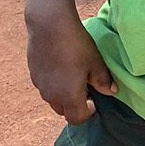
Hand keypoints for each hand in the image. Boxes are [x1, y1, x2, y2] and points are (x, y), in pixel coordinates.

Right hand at [25, 8, 115, 124]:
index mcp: (68, 97)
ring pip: (53, 99)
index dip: (88, 113)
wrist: (50, 26)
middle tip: (87, 88)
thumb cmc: (77, 46)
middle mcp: (51, 96)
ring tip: (75, 75)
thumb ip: (103, 81)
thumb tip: (111, 92)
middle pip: (64, 111)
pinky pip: (46, 87)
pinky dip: (55, 84)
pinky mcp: (33, 75)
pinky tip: (62, 66)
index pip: (77, 119)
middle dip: (76, 105)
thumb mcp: (95, 63)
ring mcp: (40, 86)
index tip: (95, 100)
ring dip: (64, 95)